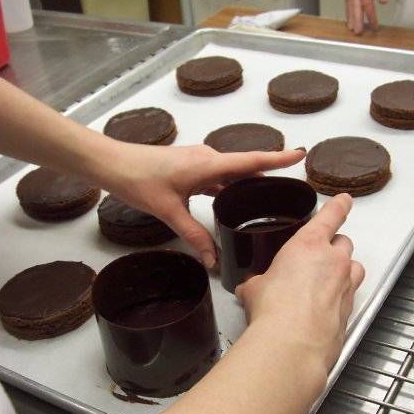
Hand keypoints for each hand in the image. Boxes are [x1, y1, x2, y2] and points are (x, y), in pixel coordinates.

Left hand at [98, 140, 305, 267]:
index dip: (278, 159)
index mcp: (208, 164)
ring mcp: (199, 161)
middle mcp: (208, 158)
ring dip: (247, 183)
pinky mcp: (191, 167)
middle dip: (268, 176)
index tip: (301, 155)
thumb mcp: (169, 211)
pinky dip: (228, 186)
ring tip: (264, 200)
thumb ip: (194, 235)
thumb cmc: (138, 180)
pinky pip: (218, 176)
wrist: (113, 164)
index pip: (252, 161)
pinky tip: (230, 201)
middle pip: (246, 167)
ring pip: (231, 172)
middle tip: (287, 191)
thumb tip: (212, 259)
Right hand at [236, 193, 364, 370]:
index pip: (331, 216)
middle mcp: (332, 261)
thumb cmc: (274, 310)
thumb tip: (247, 290)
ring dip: (345, 268)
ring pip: (355, 266)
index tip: (345, 200)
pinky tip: (324, 307)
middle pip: (345, 242)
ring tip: (329, 278)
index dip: (339, 205)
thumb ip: (255, 285)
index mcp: (308, 245)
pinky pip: (352, 294)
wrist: (292, 344)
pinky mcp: (350, 310)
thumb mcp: (254, 290)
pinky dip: (342, 296)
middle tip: (320, 255)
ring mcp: (345, 286)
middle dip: (335, 245)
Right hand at [345, 0, 387, 34]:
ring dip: (351, 20)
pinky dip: (348, 13)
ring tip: (352, 29)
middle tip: (358, 32)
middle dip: (357, 22)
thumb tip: (384, 1)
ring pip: (349, 8)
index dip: (371, 17)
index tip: (374, 27)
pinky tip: (349, 20)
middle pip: (356, 10)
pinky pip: (346, 5)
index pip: (368, 6)